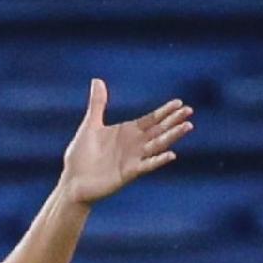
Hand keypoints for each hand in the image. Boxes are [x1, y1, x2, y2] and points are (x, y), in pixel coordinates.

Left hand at [60, 80, 191, 206]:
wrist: (72, 181)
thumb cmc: (80, 156)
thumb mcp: (90, 125)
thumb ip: (98, 104)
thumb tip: (97, 80)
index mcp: (127, 132)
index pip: (151, 119)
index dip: (164, 111)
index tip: (179, 102)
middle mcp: (133, 145)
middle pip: (158, 130)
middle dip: (174, 120)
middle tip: (189, 111)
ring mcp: (133, 159)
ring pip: (157, 145)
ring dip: (172, 136)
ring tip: (188, 126)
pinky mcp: (128, 174)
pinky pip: (147, 165)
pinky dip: (158, 160)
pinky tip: (171, 154)